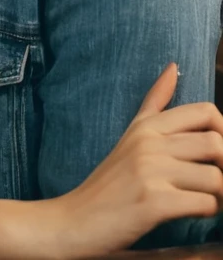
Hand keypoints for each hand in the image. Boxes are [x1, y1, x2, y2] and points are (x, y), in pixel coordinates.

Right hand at [40, 64, 222, 258]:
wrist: (76, 218)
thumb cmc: (111, 181)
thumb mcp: (131, 135)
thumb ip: (155, 102)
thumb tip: (174, 66)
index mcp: (146, 126)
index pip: (205, 111)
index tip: (216, 155)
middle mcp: (148, 143)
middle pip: (216, 143)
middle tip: (214, 182)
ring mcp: (149, 171)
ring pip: (216, 177)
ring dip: (220, 195)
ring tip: (205, 200)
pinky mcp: (153, 202)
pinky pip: (206, 204)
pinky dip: (210, 213)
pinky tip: (193, 213)